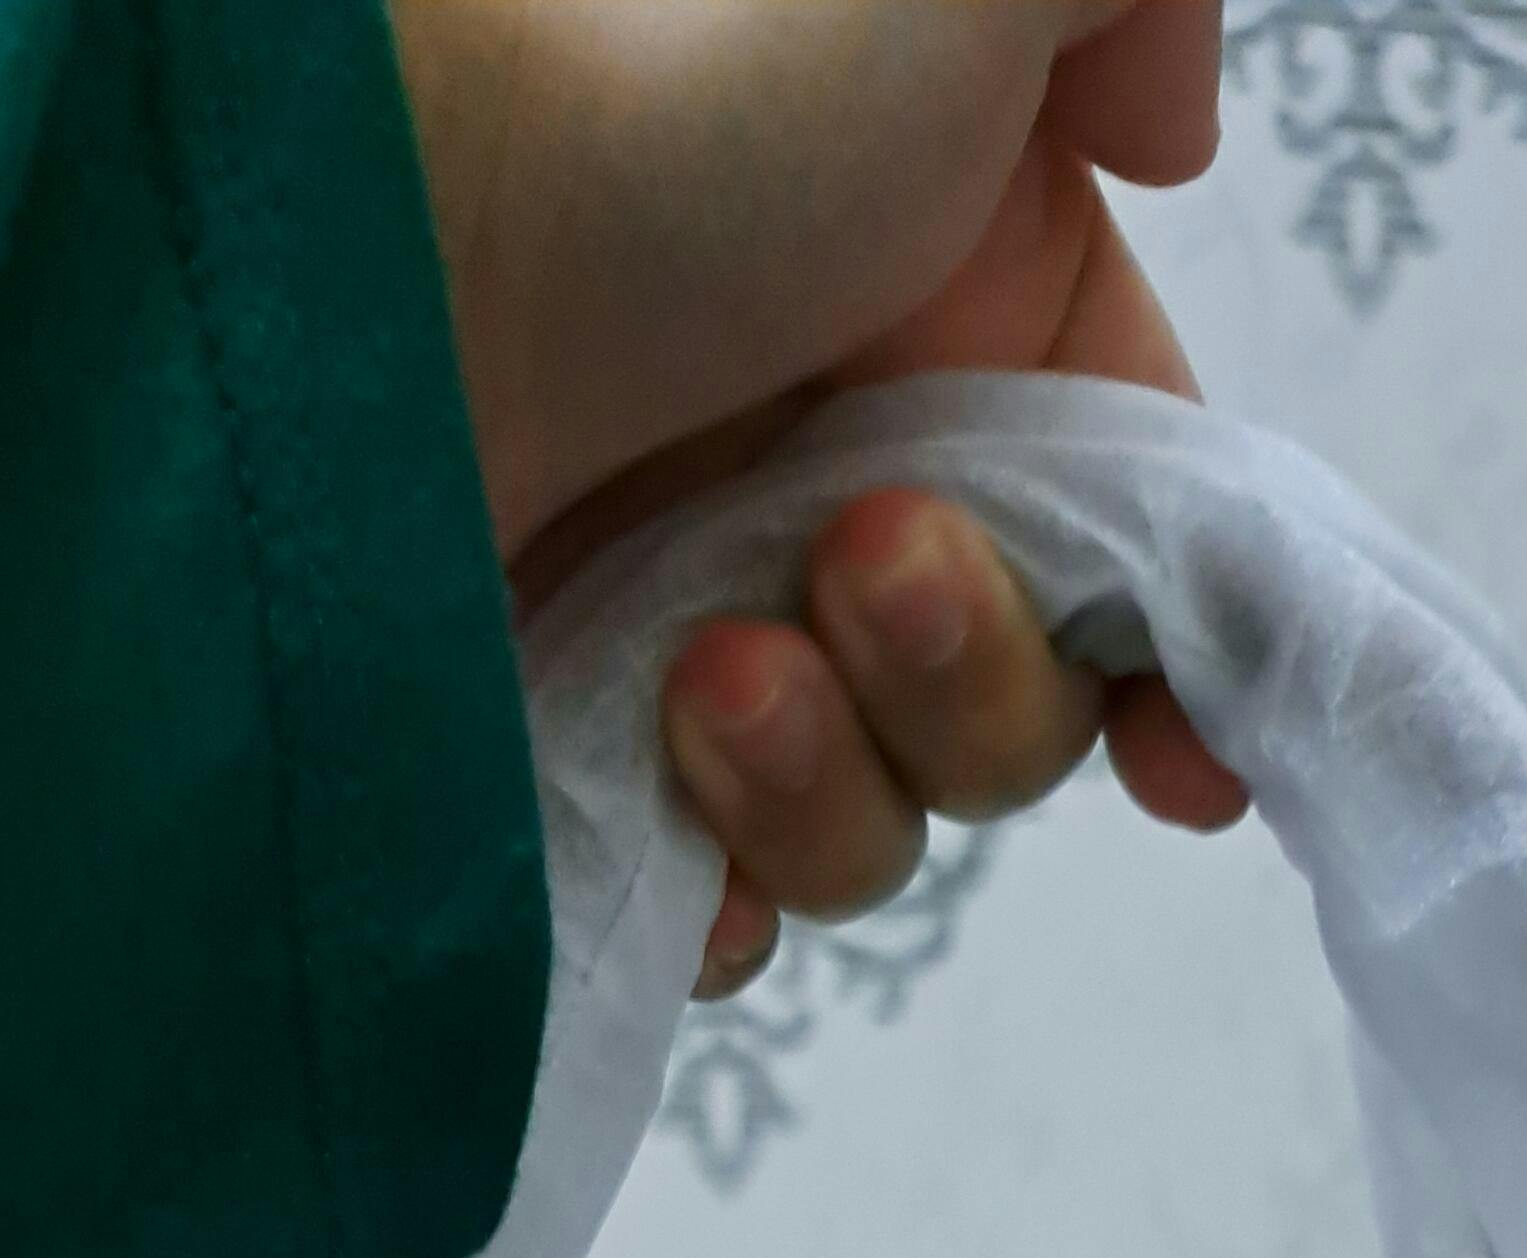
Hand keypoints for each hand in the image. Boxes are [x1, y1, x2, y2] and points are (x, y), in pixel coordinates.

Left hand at [390, 1, 1246, 989]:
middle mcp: (823, 467)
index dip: (1180, 653)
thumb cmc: (640, 82)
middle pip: (1022, 706)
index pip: (1125, 528)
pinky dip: (718, 878)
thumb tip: (1175, 132)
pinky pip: (718, 905)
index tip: (1192, 755)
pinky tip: (651, 778)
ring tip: (705, 667)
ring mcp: (686, 616)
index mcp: (941, 304)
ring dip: (836, 775)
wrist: (334, 248)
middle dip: (977, 675)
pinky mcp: (561, 751)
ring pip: (881, 820)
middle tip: (860, 557)